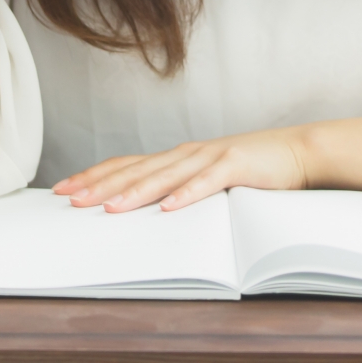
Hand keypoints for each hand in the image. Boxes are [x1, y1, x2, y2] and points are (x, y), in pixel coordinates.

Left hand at [52, 127, 311, 212]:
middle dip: (100, 185)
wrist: (297, 151)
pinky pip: (208, 182)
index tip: (64, 189)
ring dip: (136, 192)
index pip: (126, 165)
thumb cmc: (251, 169)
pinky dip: (188, 194)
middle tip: (70, 199)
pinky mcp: (236, 165)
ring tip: (110, 208)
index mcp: (176, 158)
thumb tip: (148, 211)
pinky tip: (169, 207)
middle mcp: (186, 154)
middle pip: (136, 170)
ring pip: (165, 176)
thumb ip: (180, 188)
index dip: (94, 176)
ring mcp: (210, 157)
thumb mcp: (208, 179)